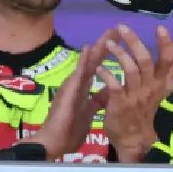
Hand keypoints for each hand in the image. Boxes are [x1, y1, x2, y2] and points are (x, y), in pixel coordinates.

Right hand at [23, 36, 110, 160]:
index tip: (119, 41)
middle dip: (106, 44)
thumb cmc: (68, 131)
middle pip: (94, 60)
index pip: (97, 67)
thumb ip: (96, 102)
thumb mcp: (88, 114)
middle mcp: (77, 83)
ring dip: (98, 47)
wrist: (54, 143)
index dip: (107, 54)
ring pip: (87, 63)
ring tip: (108, 31)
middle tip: (116, 28)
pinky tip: (88, 48)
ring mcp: (72, 86)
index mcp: (83, 89)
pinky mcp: (68, 92)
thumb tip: (107, 93)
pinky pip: (77, 74)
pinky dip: (83, 61)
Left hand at [95, 24, 172, 163]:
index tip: (160, 28)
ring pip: (130, 70)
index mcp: (160, 82)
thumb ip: (169, 64)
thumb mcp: (161, 85)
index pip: (168, 61)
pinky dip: (106, 75)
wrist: (134, 138)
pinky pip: (114, 86)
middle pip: (146, 61)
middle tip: (123, 27)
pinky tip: (99, 68)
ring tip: (109, 43)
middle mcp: (150, 88)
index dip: (166, 45)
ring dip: (119, 54)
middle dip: (135, 42)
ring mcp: (135, 96)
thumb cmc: (145, 108)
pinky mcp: (120, 104)